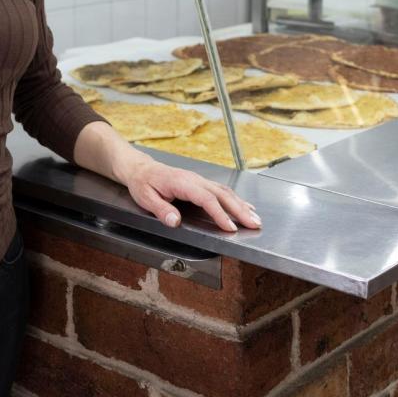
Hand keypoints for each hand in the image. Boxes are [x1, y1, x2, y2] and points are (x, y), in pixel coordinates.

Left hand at [121, 158, 260, 232]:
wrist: (141, 168)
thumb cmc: (143, 183)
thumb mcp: (145, 198)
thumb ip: (161, 210)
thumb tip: (175, 221)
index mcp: (182, 183)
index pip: (206, 199)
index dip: (220, 214)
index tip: (231, 227)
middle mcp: (195, 180)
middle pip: (222, 195)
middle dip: (240, 210)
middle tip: (255, 224)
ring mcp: (199, 180)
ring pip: (225, 192)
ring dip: (242, 205)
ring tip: (256, 219)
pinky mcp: (201, 183)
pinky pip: (221, 190)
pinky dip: (236, 199)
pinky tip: (245, 206)